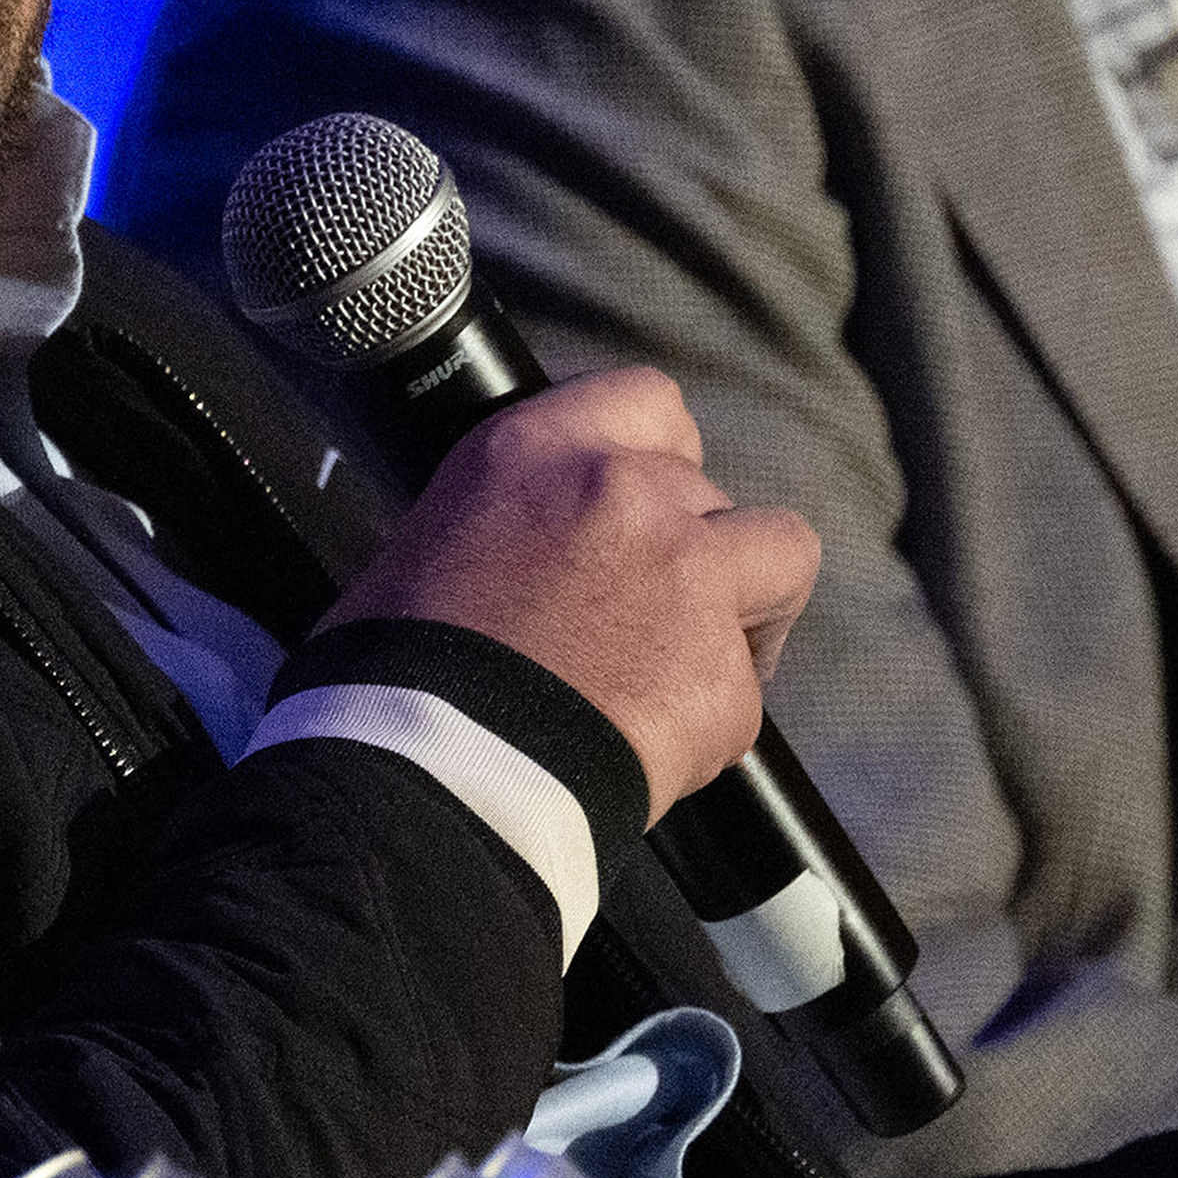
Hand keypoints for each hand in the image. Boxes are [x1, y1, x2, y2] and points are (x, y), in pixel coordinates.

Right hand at [318, 370, 821, 820]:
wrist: (430, 776)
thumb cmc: (394, 675)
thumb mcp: (425, 548)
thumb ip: (503, 525)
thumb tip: (520, 554)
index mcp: (537, 449)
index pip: (647, 401)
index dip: (655, 455)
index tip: (640, 500)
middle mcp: (627, 492)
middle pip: (709, 491)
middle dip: (688, 547)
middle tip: (640, 615)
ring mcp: (689, 578)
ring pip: (783, 555)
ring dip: (751, 603)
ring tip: (694, 662)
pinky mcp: (723, 675)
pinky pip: (743, 691)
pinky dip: (708, 722)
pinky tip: (649, 749)